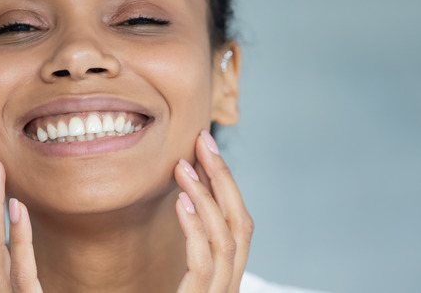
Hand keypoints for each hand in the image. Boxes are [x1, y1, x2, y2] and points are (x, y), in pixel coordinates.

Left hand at [173, 131, 253, 292]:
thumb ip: (192, 245)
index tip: (207, 146)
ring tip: (182, 167)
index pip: (237, 220)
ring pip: (224, 239)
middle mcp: (230, 283)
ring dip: (205, 197)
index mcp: (229, 273)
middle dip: (222, 178)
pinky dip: (194, 228)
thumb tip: (187, 197)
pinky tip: (181, 202)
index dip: (226, 181)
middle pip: (239, 223)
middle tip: (202, 141)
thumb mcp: (183, 274)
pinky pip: (202, 262)